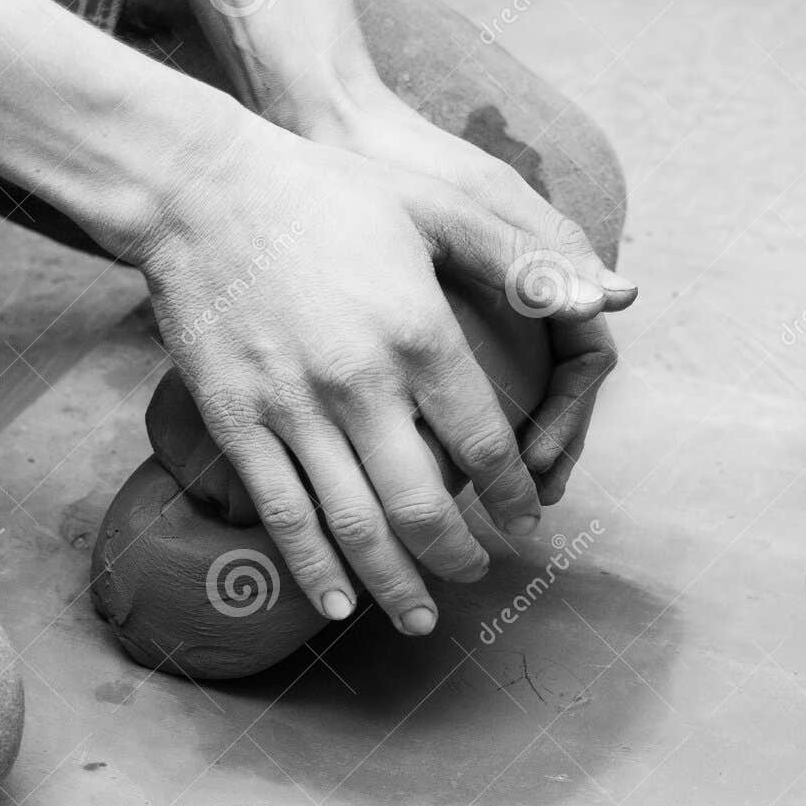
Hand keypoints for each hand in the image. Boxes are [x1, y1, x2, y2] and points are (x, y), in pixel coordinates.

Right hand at [81, 112, 625, 633]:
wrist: (197, 188)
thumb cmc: (326, 191)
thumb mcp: (435, 206)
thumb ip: (522, 261)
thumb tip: (608, 299)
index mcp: (418, 335)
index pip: (487, 446)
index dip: (515, 499)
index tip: (528, 524)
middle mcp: (358, 385)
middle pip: (424, 506)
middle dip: (459, 556)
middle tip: (477, 575)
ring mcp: (290, 410)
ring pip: (355, 526)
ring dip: (396, 584)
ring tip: (422, 617)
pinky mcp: (234, 422)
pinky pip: (283, 513)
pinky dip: (314, 568)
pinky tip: (338, 604)